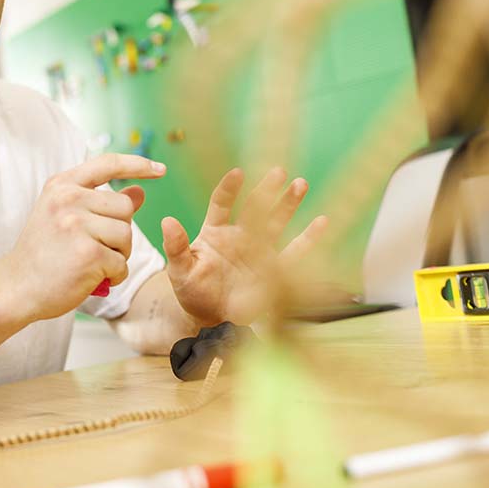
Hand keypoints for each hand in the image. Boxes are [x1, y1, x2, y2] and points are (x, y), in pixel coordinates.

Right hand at [0, 153, 165, 321]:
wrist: (16, 287)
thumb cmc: (43, 252)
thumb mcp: (66, 216)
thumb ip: (102, 202)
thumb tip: (140, 191)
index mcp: (62, 185)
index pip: (108, 164)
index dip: (137, 165)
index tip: (159, 169)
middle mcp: (68, 199)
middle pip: (124, 207)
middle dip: (120, 231)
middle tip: (98, 248)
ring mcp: (77, 225)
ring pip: (126, 235)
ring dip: (118, 255)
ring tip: (94, 264)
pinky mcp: (88, 254)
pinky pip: (121, 262)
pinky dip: (114, 275)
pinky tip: (92, 278)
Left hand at [162, 167, 327, 325]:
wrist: (209, 317)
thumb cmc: (192, 289)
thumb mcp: (179, 269)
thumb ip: (176, 246)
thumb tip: (166, 221)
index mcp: (215, 232)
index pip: (221, 203)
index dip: (229, 189)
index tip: (238, 173)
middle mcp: (240, 236)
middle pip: (255, 208)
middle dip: (266, 190)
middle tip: (278, 171)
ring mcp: (258, 251)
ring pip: (276, 223)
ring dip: (288, 204)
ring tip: (301, 183)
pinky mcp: (273, 270)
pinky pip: (293, 253)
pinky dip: (308, 239)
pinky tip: (322, 222)